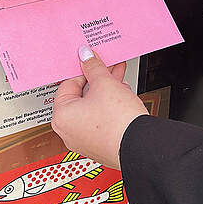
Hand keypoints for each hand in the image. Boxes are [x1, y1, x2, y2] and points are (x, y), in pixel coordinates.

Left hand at [51, 47, 147, 168]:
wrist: (141, 147)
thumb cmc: (119, 123)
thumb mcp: (105, 84)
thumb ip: (93, 67)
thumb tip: (85, 56)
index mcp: (61, 117)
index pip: (68, 84)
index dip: (83, 70)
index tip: (93, 62)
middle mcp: (68, 132)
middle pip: (80, 97)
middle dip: (97, 81)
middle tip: (108, 69)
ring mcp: (83, 141)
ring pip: (92, 109)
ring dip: (105, 93)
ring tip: (119, 82)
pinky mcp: (99, 146)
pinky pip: (99, 121)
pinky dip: (109, 109)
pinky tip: (122, 98)